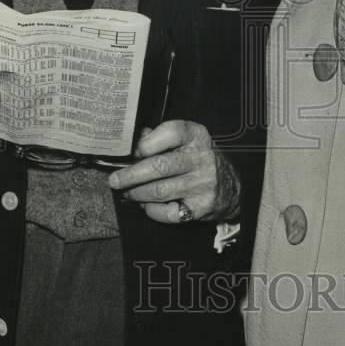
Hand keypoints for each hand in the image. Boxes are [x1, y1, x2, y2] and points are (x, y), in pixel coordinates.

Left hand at [107, 120, 240, 224]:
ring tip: (128, 193)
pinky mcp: (201, 208)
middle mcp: (202, 158)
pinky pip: (167, 213)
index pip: (169, 132)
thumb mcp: (185, 141)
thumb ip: (158, 138)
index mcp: (196, 136)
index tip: (132, 153)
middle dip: (131, 175)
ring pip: (159, 191)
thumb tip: (130, 142)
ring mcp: (203, 184)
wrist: (230, 186)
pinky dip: (151, 210)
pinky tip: (147, 205)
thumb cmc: (197, 159)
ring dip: (137, 193)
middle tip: (115, 180)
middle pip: (159, 166)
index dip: (145, 144)